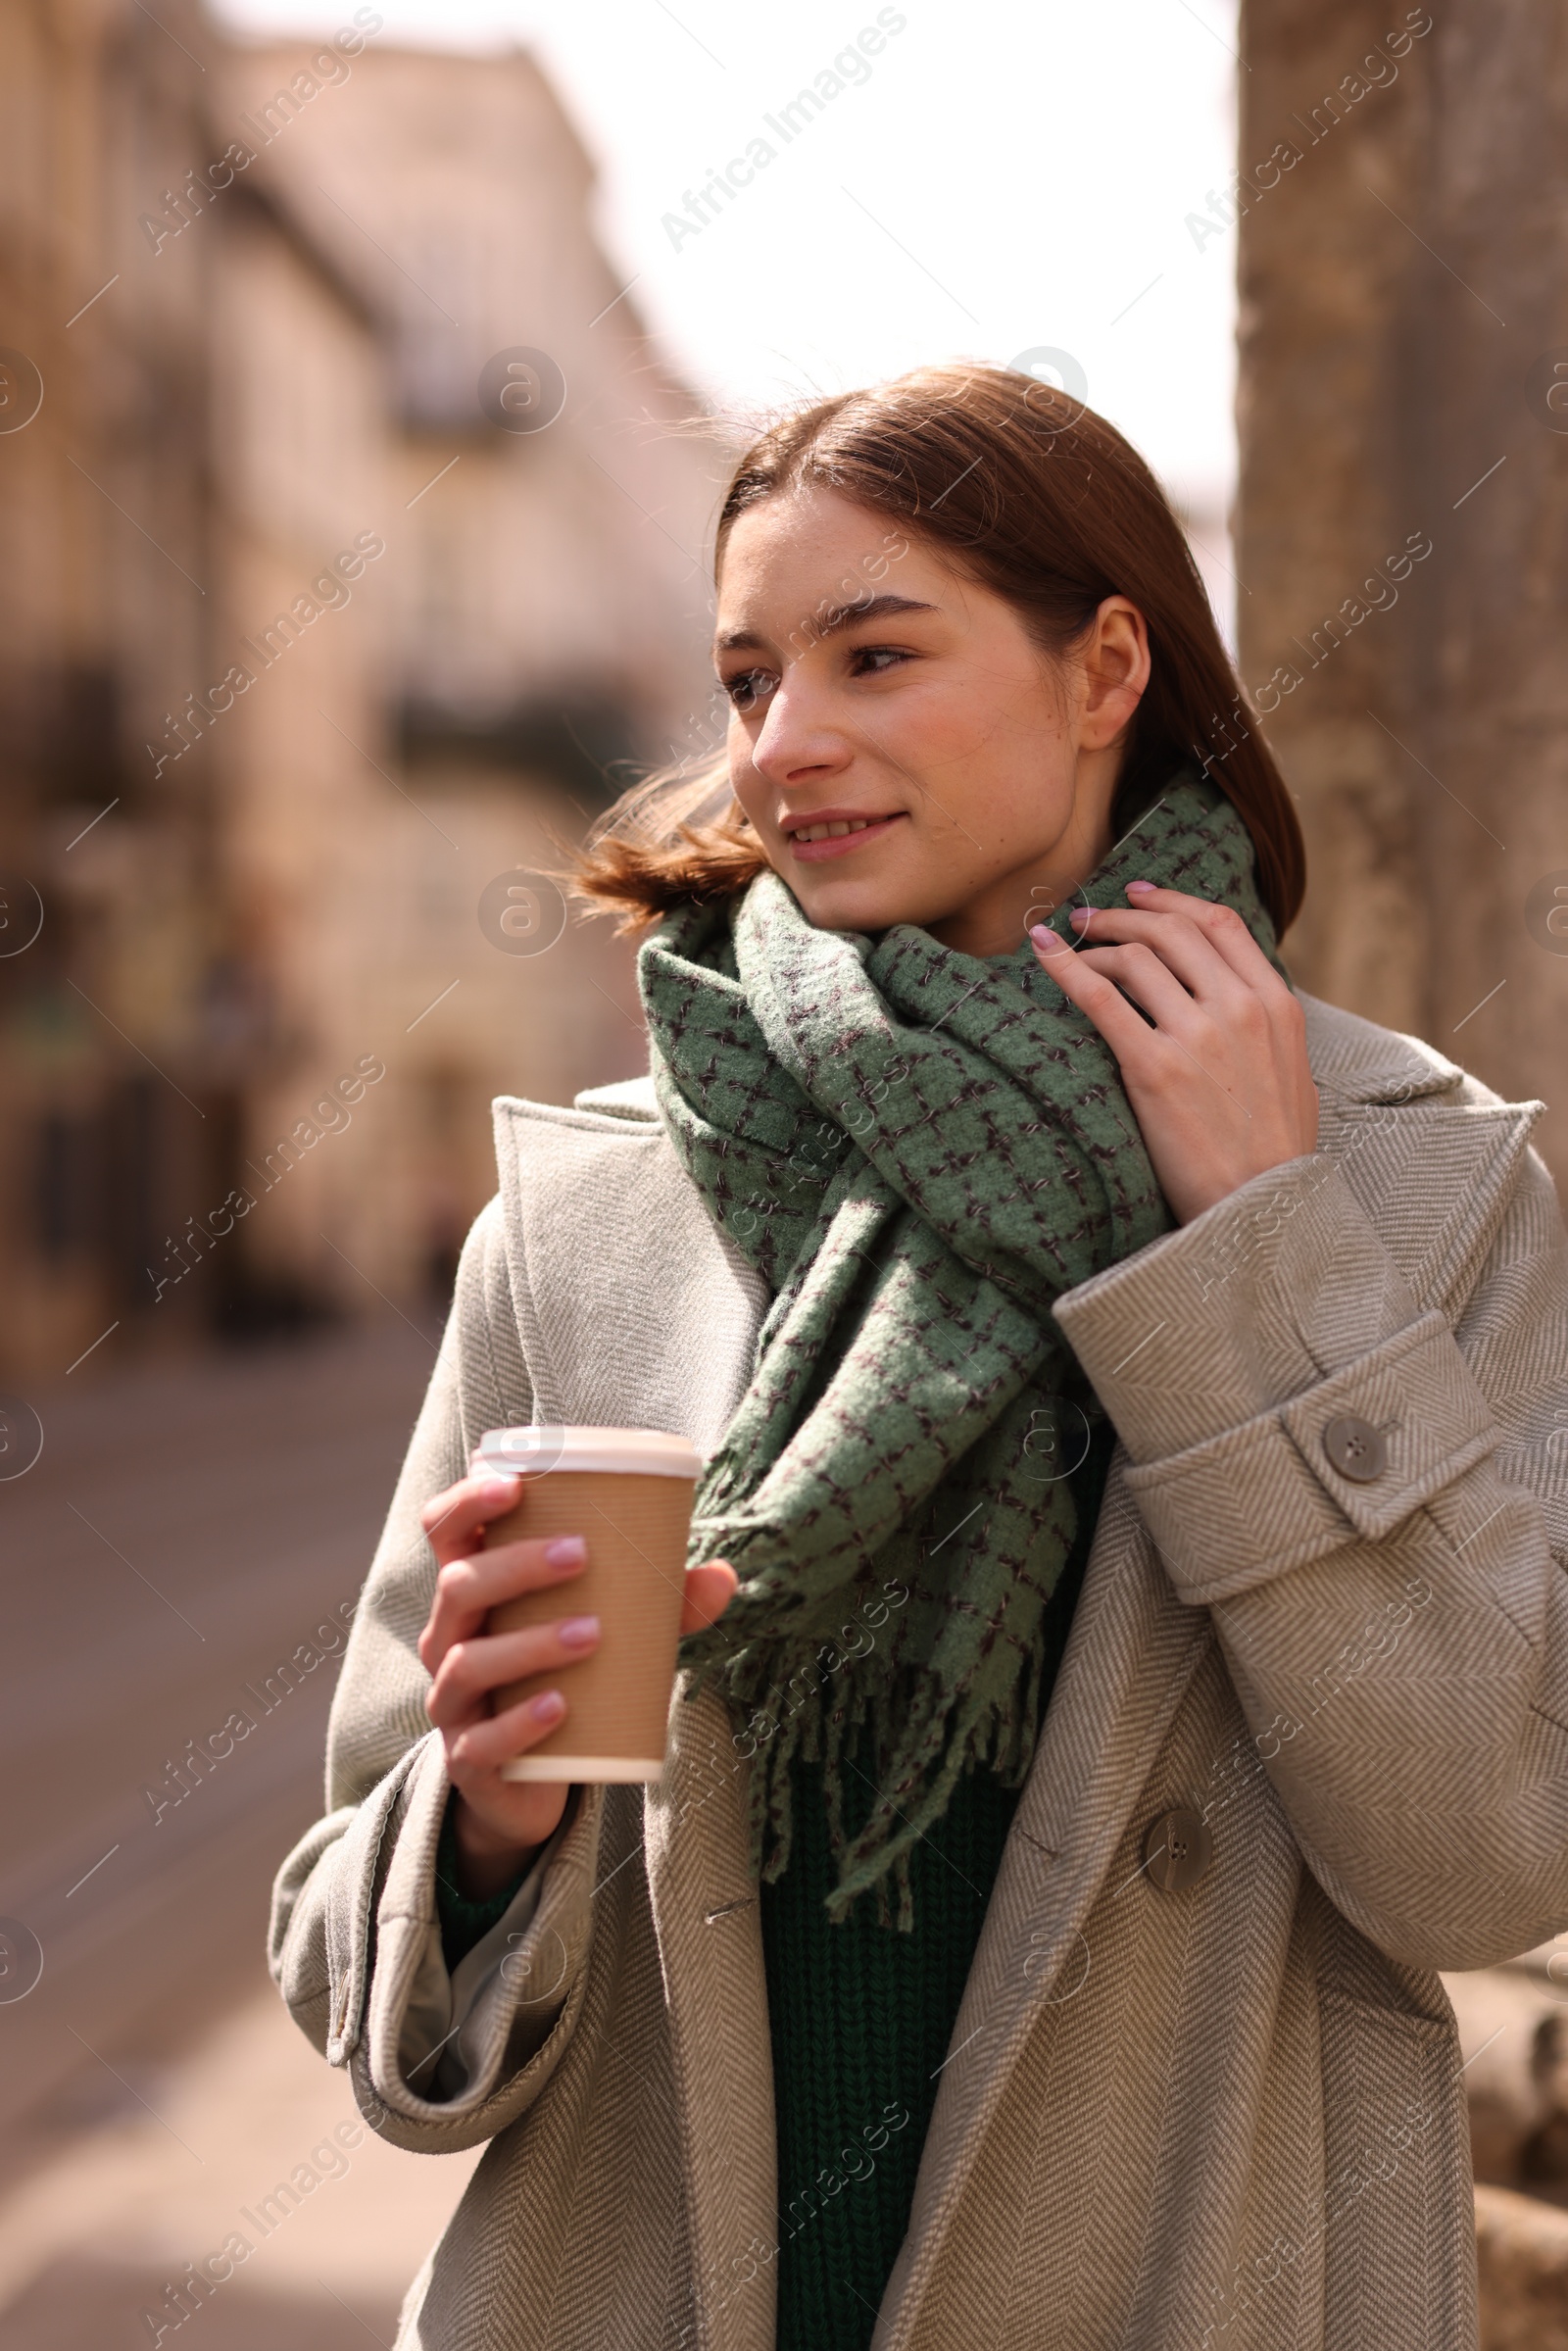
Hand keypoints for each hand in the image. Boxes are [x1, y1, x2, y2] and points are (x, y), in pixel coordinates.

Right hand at [417, 1470, 736, 1896]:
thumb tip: (724, 1576)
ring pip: (468, 1662)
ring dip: (530, 1643)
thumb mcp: (609, 1631)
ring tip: (593, 1634)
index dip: (466, 1501)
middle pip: (458, 1587)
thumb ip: (661, 1603)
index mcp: (472, 1591)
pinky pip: (480, 1742)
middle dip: (516, 1565)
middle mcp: (449, 1639)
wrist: (530, 1783)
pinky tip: (559, 1708)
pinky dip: (518, 1724)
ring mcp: (452, 1701)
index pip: (443, 1530)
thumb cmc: (565, 1678)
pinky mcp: (469, 1760)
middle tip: (582, 1554)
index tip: (515, 1485)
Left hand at [1029, 881, 1317, 1224]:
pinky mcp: (1154, 1069)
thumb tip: (1232, 994)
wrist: (1260, 1212)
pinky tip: (1043, 953)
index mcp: (1276, 1007)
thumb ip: (1264, 1027)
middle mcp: (1240, 1010)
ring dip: (1095, 946)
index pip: (1221, 925)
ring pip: (1135, 958)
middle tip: (1089, 917)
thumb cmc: (1272, 1155)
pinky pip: (1100, 999)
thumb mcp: (1292, 1076)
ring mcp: (1198, 1037)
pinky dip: (1066, 967)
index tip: (1140, 893)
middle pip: (1172, 931)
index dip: (1174, 901)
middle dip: (1124, 914)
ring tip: (1070, 949)